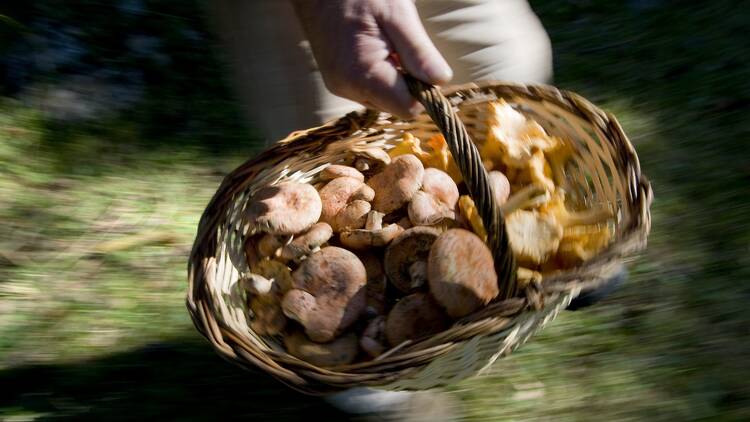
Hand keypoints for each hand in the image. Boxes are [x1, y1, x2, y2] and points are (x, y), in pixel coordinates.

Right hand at [292, 0, 452, 117]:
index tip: (423, 64)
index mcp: (363, 74)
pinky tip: (375, 48)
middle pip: (396, 105)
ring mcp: (340, 86)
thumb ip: (418, 51)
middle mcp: (348, 88)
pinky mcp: (337, 81)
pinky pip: (369, 90)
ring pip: (384, 99)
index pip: (407, 107)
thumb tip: (440, 81)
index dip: (423, 90)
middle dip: (408, 82)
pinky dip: (380, 74)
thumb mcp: (397, 14)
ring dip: (395, 78)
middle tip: (402, 47)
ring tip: (386, 44)